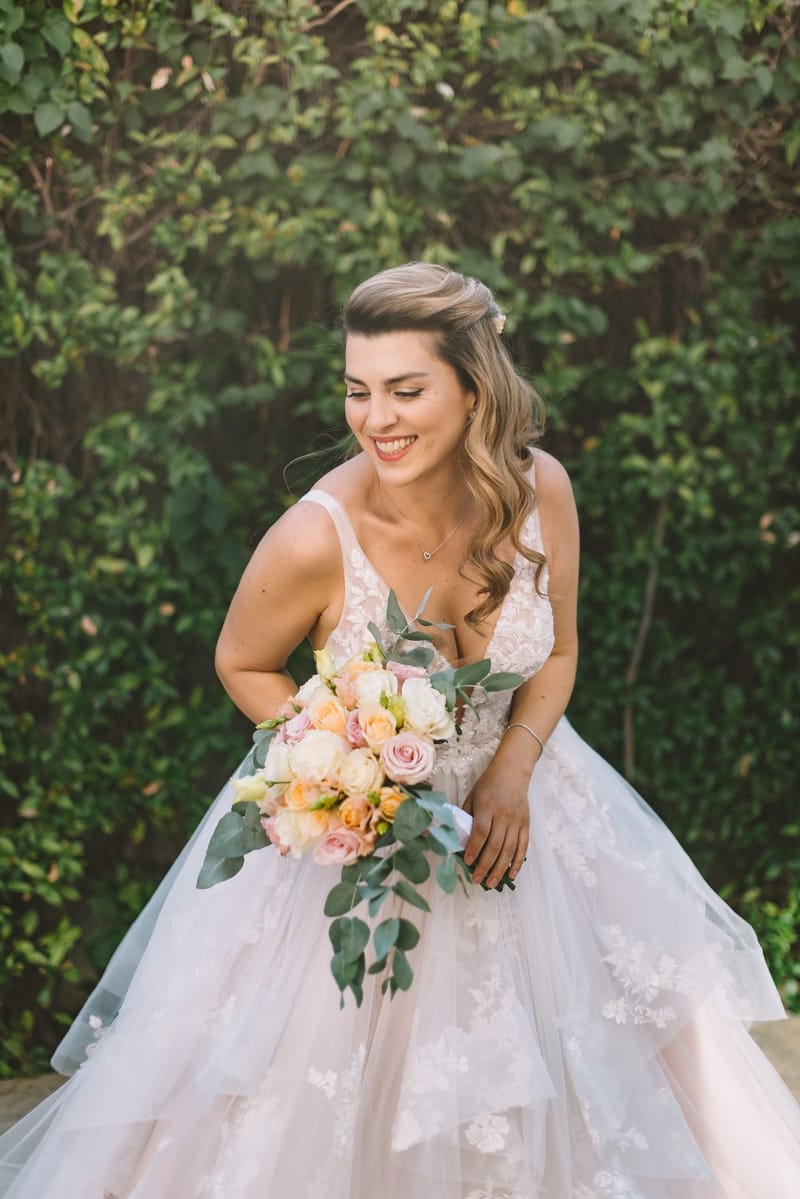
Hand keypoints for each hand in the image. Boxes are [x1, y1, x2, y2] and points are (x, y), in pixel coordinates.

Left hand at [462, 753, 531, 888]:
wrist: (512, 772)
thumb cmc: (488, 784)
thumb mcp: (472, 796)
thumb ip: (466, 816)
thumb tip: (457, 839)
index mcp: (487, 806)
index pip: (481, 831)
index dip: (474, 848)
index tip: (468, 862)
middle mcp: (503, 814)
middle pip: (495, 844)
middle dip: (485, 865)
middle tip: (477, 880)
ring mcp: (516, 820)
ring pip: (509, 849)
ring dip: (500, 869)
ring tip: (491, 883)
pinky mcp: (526, 824)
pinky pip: (523, 846)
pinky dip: (517, 862)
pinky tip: (511, 874)